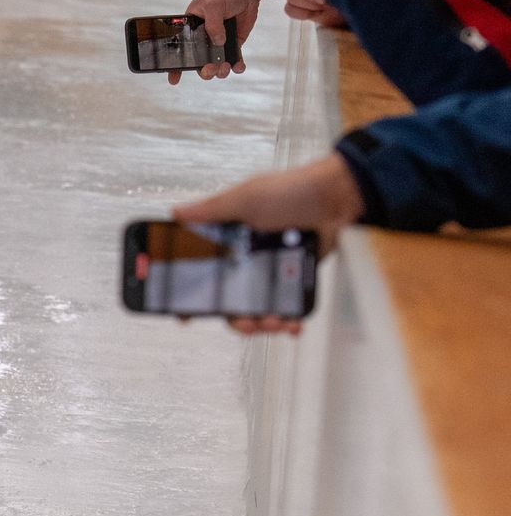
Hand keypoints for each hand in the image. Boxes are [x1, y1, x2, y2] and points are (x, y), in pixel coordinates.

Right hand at [168, 0, 268, 84]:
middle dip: (204, 70)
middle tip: (210, 68)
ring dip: (220, 71)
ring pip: (216, 64)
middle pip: (199, 62)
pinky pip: (234, 59)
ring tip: (225, 67)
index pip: (180, 49)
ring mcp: (218, 43)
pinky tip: (238, 66)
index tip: (174, 79)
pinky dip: (237, 66)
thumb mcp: (212, 5)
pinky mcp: (233, 44)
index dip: (175, 66)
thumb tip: (218, 41)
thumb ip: (213, 24)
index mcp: (191, 29)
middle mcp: (203, 39)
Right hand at [171, 153, 364, 334]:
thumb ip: (211, 211)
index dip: (193, 294)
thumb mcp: (244, 199)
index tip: (188, 314)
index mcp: (229, 239)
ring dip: (264, 323)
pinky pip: (287, 305)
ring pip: (258, 308)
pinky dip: (289, 319)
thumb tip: (177, 213)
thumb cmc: (292, 191)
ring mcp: (271, 270)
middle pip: (231, 300)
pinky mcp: (294, 277)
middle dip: (237, 318)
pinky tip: (292, 324)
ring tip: (274, 322)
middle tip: (247, 323)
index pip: (203, 271)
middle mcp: (246, 258)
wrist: (336, 197)